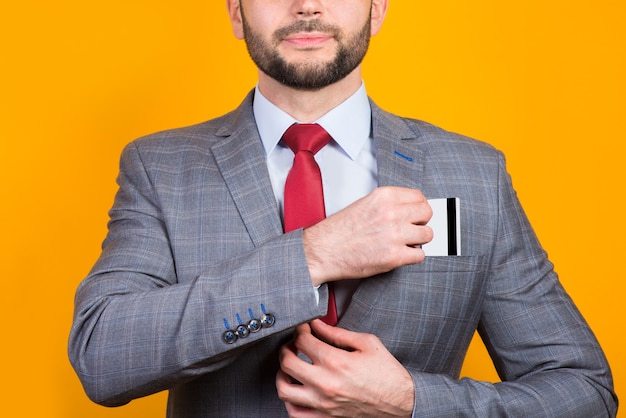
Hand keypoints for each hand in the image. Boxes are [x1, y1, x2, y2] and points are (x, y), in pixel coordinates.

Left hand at [276, 320, 414, 416]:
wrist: (402, 403)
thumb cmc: (387, 374)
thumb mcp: (367, 344)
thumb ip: (338, 333)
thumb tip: (318, 325)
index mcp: (336, 362)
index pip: (303, 341)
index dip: (300, 330)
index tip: (304, 329)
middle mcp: (325, 384)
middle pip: (287, 362)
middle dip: (286, 348)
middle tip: (293, 345)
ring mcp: (323, 404)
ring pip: (284, 390)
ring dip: (282, 374)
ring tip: (290, 367)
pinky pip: (294, 413)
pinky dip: (290, 401)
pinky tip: (298, 390)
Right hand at [303, 186, 432, 285]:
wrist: (322, 251)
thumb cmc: (339, 231)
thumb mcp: (364, 205)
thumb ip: (388, 205)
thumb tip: (410, 211)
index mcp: (384, 197)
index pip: (419, 196)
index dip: (418, 207)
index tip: (415, 214)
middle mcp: (391, 213)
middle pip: (427, 213)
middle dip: (421, 222)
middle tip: (412, 229)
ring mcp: (394, 235)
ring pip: (427, 234)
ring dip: (418, 240)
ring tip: (405, 243)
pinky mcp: (394, 256)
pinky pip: (419, 255)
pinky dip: (412, 257)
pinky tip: (400, 254)